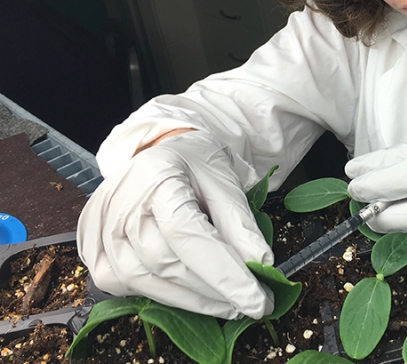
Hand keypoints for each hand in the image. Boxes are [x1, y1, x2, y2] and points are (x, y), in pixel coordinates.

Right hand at [77, 131, 274, 318]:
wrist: (160, 153)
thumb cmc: (195, 164)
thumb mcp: (225, 181)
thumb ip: (241, 224)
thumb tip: (262, 266)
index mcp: (155, 176)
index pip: (187, 234)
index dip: (223, 274)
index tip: (258, 302)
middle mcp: (119, 202)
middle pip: (164, 262)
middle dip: (213, 291)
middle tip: (252, 304)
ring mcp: (99, 225)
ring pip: (142, 280)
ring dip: (189, 301)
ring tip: (226, 305)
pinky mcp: (91, 246)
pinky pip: (121, 284)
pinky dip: (159, 295)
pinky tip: (189, 295)